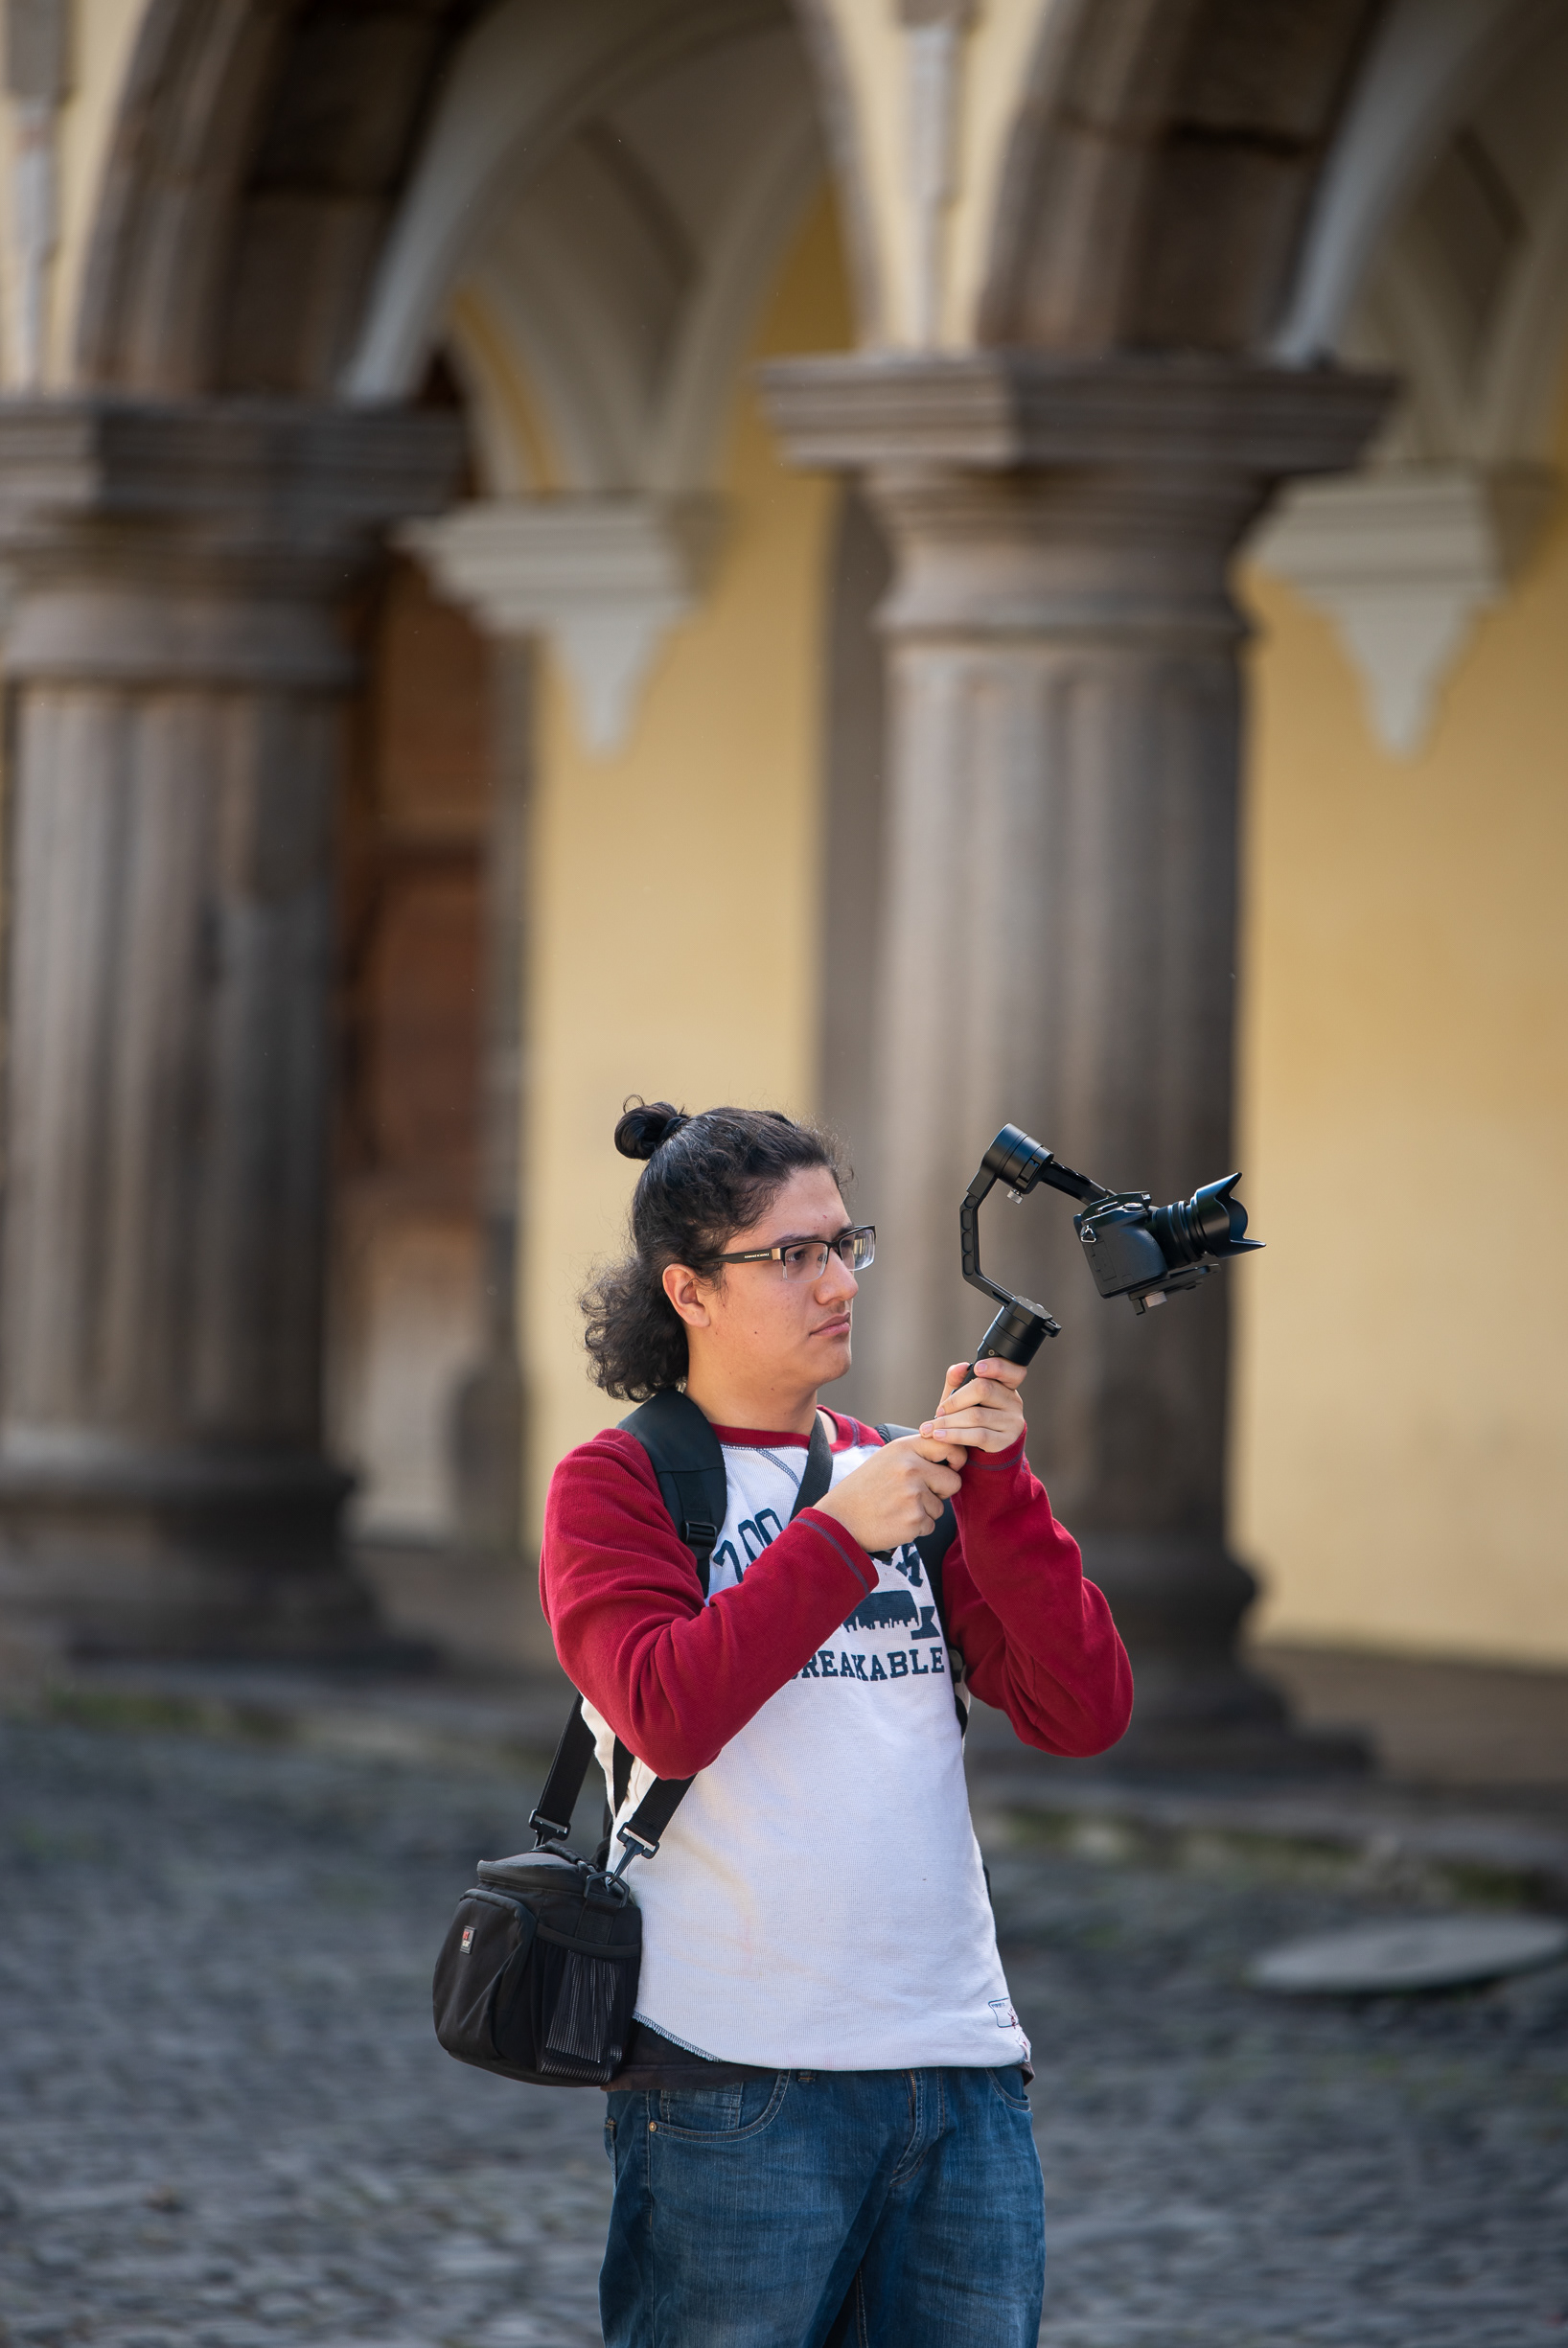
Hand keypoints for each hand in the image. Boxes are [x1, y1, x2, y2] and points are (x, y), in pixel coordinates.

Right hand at [815, 1435, 962, 1554]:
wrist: (838, 1520)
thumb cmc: (863, 1490)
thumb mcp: (886, 1460)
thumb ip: (916, 1454)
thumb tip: (952, 1454)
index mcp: (903, 1449)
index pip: (948, 1444)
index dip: (956, 1458)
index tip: (951, 1467)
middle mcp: (910, 1468)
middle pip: (953, 1482)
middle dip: (941, 1492)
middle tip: (915, 1496)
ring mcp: (913, 1495)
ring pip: (940, 1507)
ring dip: (924, 1512)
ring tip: (896, 1509)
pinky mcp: (914, 1520)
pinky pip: (931, 1525)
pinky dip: (916, 1528)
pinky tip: (894, 1522)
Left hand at [920, 1358, 1026, 1453]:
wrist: (979, 1453)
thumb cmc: (971, 1420)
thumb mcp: (963, 1399)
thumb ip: (958, 1380)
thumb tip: (959, 1367)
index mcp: (1006, 1386)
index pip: (1012, 1371)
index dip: (997, 1367)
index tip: (977, 1368)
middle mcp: (1013, 1402)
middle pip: (984, 1389)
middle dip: (955, 1401)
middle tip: (939, 1411)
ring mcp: (1012, 1422)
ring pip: (976, 1415)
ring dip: (948, 1422)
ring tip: (930, 1428)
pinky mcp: (1005, 1441)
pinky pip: (978, 1435)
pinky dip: (954, 1435)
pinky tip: (939, 1436)